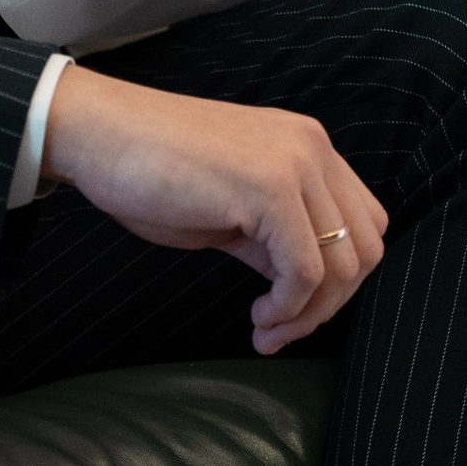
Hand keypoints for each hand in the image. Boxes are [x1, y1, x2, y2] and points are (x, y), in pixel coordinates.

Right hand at [41, 65, 387, 353]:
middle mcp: (313, 149)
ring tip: (265, 330)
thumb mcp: (230, 209)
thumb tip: (299, 287)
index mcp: (307, 148)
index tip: (291, 309)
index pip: (363, 223)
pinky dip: (287, 308)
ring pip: (344, 264)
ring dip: (309, 315)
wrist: (99, 135)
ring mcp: (295, 165)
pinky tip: (257, 317)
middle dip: (331, 304)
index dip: (339, 278)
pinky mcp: (270, 188)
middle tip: (280, 330)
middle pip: (367, 246)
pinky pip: (306, 271)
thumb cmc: (150, 171)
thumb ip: (273, 238)